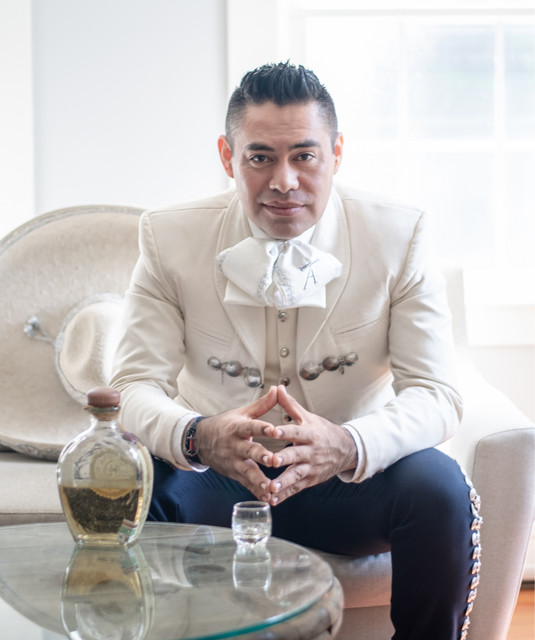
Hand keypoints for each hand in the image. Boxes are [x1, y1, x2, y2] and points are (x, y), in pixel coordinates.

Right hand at [194, 386, 277, 500]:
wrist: (200, 441)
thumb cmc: (226, 425)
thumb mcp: (242, 413)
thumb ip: (262, 404)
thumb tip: (278, 389)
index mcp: (237, 428)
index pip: (250, 426)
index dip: (262, 427)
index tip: (274, 429)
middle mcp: (235, 445)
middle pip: (249, 450)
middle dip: (261, 456)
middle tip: (273, 460)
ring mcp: (233, 461)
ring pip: (247, 471)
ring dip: (259, 479)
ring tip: (270, 487)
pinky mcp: (234, 473)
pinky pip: (246, 484)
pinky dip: (256, 492)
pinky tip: (268, 499)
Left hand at [263, 385, 357, 505]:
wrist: (346, 450)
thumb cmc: (322, 431)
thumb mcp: (308, 417)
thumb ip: (290, 404)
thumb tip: (277, 387)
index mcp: (310, 433)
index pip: (297, 431)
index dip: (285, 431)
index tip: (272, 431)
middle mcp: (311, 451)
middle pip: (297, 455)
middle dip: (284, 459)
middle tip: (272, 461)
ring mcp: (311, 467)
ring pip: (296, 475)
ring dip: (283, 483)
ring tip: (270, 488)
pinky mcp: (310, 480)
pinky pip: (296, 488)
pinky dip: (285, 495)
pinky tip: (272, 500)